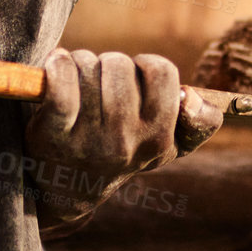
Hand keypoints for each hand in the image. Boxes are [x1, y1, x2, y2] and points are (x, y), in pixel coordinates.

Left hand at [24, 48, 223, 236]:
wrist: (66, 187)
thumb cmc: (119, 149)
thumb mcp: (165, 145)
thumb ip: (198, 123)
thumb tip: (191, 96)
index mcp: (159, 140)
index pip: (163, 74)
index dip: (146, 66)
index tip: (136, 78)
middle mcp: (126, 143)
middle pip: (120, 65)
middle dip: (108, 64)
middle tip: (101, 84)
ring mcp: (89, 141)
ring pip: (89, 67)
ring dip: (81, 64)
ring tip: (78, 84)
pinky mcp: (53, 135)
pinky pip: (60, 86)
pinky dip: (58, 65)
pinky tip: (57, 63)